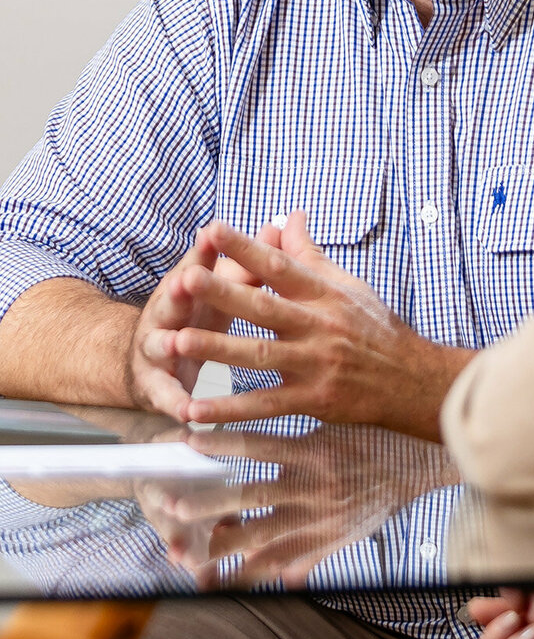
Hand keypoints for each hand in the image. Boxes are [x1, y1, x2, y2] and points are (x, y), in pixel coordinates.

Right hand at [127, 223, 279, 420]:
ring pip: (161, 343)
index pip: (197, 262)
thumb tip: (279, 227)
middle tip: (186, 281)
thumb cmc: (197, 312)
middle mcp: (167, 311)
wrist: (149, 358)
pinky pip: (166, 394)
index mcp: (186, 284)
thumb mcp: (221, 286)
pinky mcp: (156, 384)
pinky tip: (187, 410)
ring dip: (169, 343)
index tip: (212, 232)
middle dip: (180, 289)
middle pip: (173, 298)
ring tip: (177, 343)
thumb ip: (248, 260)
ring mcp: (157, 348)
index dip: (204, 249)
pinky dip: (174, 401)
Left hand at [160, 423, 460, 587]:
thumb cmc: (377, 431)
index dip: (221, 443)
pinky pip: (288, 563)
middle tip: (173, 505)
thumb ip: (301, 406)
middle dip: (209, 502)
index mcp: (315, 450)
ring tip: (187, 552)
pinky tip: (230, 579)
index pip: (258, 444)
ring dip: (223, 544)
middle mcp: (314, 487)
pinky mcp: (329, 543)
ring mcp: (320, 519)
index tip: (188, 441)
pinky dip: (258, 573)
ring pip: (263, 536)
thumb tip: (266, 380)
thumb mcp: (339, 414)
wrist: (419, 465)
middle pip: (251, 495)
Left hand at [167, 213, 473, 434]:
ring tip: (178, 341)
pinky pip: (267, 405)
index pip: (280, 264)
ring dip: (218, 349)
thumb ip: (310, 253)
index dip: (245, 247)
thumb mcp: (347, 284)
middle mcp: (319, 325)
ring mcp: (316, 364)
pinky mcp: (314, 399)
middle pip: (264, 307)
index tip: (212, 230)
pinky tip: (197, 409)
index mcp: (324, 293)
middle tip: (186, 279)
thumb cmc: (375, 327)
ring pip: (260, 355)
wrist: (411, 379)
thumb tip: (289, 216)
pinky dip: (231, 409)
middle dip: (223, 293)